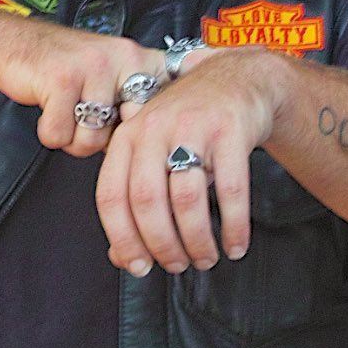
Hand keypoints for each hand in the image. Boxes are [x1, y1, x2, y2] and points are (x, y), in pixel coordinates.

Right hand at [0, 22, 163, 157]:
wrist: (14, 42)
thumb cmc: (64, 67)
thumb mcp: (111, 72)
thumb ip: (135, 99)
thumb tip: (153, 141)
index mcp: (140, 57)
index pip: (176, 83)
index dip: (166, 115)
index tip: (165, 117)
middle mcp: (124, 57)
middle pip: (129, 131)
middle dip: (106, 138)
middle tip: (89, 120)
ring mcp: (95, 67)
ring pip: (93, 140)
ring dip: (73, 139)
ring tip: (66, 113)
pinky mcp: (64, 80)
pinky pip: (61, 136)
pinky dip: (50, 133)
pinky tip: (49, 110)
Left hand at [94, 49, 279, 273]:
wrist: (236, 79)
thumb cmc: (187, 128)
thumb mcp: (152, 155)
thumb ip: (133, 201)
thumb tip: (121, 259)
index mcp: (126, 138)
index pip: (111, 196)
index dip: (122, 239)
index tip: (138, 268)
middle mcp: (153, 130)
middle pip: (147, 201)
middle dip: (162, 245)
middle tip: (177, 267)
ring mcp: (191, 127)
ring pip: (187, 199)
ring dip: (197, 240)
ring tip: (205, 260)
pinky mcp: (230, 130)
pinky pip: (232, 189)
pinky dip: (234, 225)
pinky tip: (236, 245)